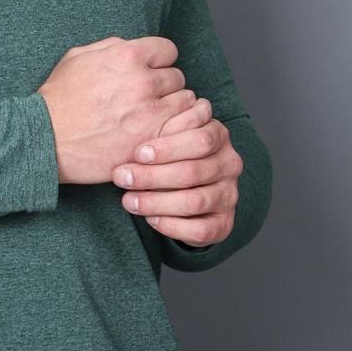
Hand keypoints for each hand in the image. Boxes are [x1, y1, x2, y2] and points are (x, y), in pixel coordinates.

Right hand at [37, 35, 195, 184]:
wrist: (45, 138)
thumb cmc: (58, 99)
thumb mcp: (77, 57)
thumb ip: (111, 47)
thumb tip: (132, 45)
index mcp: (126, 56)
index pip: (168, 51)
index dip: (158, 62)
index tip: (149, 73)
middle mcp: (143, 81)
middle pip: (177, 77)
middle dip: (164, 87)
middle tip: (147, 99)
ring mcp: (150, 112)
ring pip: (185, 102)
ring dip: (172, 108)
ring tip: (152, 117)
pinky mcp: (153, 139)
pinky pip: (183, 128)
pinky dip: (175, 129)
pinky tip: (159, 132)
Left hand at [111, 101, 243, 247]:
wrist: (184, 188)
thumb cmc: (168, 155)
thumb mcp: (164, 136)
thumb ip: (158, 125)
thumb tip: (137, 120)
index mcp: (218, 136)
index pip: (201, 140)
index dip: (168, 148)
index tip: (138, 153)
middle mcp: (229, 165)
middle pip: (193, 172)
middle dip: (152, 176)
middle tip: (122, 177)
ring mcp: (229, 195)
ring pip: (195, 201)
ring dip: (156, 202)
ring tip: (129, 200)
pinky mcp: (224, 223)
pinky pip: (201, 229)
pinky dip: (172, 226)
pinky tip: (151, 219)